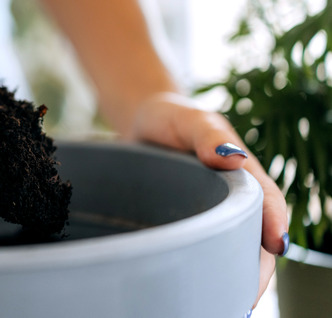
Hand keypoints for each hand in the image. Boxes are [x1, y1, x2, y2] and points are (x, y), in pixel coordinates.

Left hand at [131, 92, 287, 306]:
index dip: (273, 224)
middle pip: (254, 239)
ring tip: (225, 303)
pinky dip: (204, 272)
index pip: (266, 202)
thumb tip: (231, 157)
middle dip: (255, 269)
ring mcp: (211, 214)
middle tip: (245, 297)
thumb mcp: (189, 119)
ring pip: (231, 251)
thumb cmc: (170, 118)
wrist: (141, 124)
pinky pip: (203, 251)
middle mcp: (232, 199)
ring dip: (231, 278)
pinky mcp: (187, 225)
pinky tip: (193, 292)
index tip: (277, 246)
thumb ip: (207, 135)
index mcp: (243, 174)